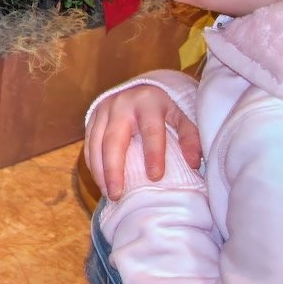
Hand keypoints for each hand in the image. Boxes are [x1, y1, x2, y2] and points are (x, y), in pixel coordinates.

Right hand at [86, 83, 202, 200]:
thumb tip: (193, 162)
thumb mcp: (183, 116)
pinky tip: (100, 180)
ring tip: (108, 193)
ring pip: (96, 142)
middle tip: (117, 194)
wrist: (142, 89)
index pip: (151, 130)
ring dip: (99, 170)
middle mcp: (122, 103)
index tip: (155, 178)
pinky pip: (89, 142)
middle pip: (114, 138)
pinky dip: (92, 163)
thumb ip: (190, 136)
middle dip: (113, 169)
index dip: (153, 154)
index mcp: (149, 102)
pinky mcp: (93, 116)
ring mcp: (104, 108)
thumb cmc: (165, 109)